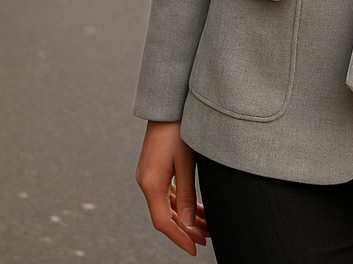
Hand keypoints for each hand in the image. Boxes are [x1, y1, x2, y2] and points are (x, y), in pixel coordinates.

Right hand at [136, 120, 208, 255]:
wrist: (167, 104)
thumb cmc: (178, 129)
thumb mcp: (186, 162)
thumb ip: (186, 194)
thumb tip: (186, 223)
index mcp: (151, 183)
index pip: (163, 222)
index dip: (179, 238)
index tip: (195, 249)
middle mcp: (146, 182)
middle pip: (165, 215)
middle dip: (186, 229)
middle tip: (207, 238)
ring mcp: (149, 175)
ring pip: (167, 205)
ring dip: (185, 217)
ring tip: (206, 226)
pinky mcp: (154, 168)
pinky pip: (167, 193)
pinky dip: (181, 203)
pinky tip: (195, 209)